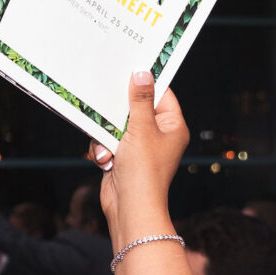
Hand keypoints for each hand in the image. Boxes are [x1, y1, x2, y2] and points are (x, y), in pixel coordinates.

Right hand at [89, 74, 185, 236]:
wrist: (129, 207)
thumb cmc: (143, 170)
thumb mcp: (141, 129)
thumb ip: (140, 100)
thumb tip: (142, 74)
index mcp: (173, 126)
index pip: (162, 95)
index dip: (146, 82)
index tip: (130, 66)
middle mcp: (158, 135)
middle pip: (136, 108)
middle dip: (119, 111)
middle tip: (106, 99)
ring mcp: (140, 146)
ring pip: (116, 124)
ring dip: (107, 135)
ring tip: (109, 148)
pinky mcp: (123, 156)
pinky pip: (108, 141)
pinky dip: (103, 149)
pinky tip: (105, 160)